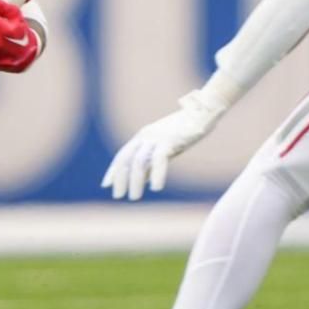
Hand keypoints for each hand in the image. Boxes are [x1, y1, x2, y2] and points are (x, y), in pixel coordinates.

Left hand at [102, 92, 225, 200]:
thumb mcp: (164, 148)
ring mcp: (157, 137)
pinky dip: (157, 174)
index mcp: (143, 136)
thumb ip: (152, 161)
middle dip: (120, 178)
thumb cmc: (184, 131)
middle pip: (126, 158)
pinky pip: (159, 159)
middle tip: (117, 196)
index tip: (106, 185)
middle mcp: (146, 136)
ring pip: (140, 161)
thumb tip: (143, 180)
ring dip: (135, 180)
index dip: (113, 170)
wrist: (202, 111)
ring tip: (134, 197)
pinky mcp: (171, 140)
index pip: (122, 154)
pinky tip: (157, 188)